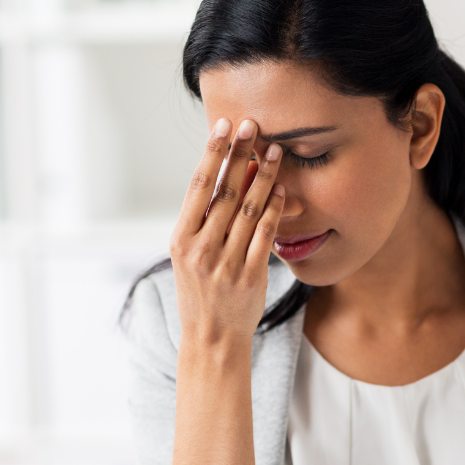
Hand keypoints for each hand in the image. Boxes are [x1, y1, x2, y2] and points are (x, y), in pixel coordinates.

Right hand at [170, 117, 285, 347]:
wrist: (211, 339)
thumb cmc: (201, 292)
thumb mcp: (190, 255)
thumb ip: (205, 219)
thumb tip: (229, 173)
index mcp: (180, 239)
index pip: (198, 186)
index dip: (212, 153)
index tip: (223, 125)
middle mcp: (200, 249)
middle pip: (224, 191)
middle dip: (240, 154)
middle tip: (254, 125)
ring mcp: (225, 263)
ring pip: (248, 209)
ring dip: (264, 177)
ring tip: (276, 151)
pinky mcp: (250, 276)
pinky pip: (265, 235)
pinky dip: (275, 210)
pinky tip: (284, 190)